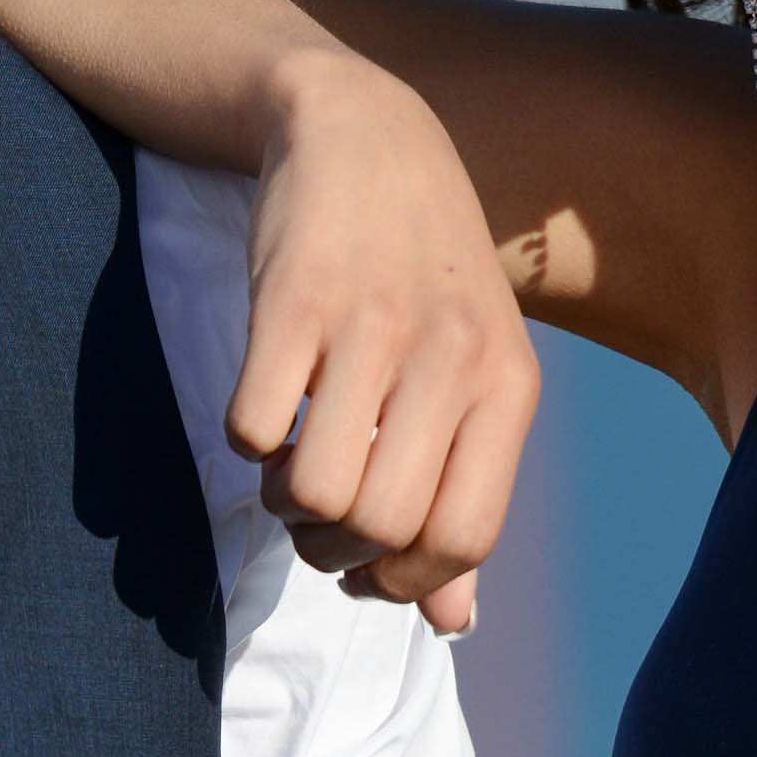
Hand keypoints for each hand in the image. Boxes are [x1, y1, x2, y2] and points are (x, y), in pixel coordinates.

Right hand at [229, 47, 536, 624]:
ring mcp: (373, 326)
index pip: (465, 538)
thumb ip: (464, 495)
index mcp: (509, 387)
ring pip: (315, 492)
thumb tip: (452, 624)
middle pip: (383, 527)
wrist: (363, 131)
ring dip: (285, 506)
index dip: (405, 580)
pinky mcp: (293, 299)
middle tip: (319, 518)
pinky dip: (247, 443)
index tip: (371, 565)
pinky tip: (265, 409)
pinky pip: (254, 429)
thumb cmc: (422, 276)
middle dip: (335, 551)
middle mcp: (452, 358)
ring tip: (290, 466)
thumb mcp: (472, 376)